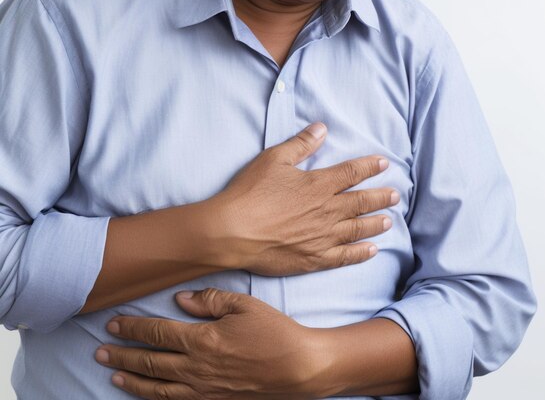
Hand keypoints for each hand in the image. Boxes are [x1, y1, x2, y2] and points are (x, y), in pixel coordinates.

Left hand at [95, 288, 325, 399]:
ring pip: (157, 388)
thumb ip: (210, 300)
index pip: (158, 333)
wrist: (299, 368)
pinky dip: (155, 399)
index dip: (133, 328)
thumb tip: (181, 300)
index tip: (114, 324)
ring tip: (112, 375)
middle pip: (150, 362)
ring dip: (131, 380)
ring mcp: (203, 389)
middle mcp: (196, 368)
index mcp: (202, 340)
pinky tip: (147, 396)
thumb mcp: (245, 305)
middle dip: (122, 355)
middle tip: (99, 351)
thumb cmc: (274, 333)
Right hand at [208, 122, 399, 275]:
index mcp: (318, 185)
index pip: (352, 173)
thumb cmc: (250, 192)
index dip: (369, 167)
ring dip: (375, 224)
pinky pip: (344, 256)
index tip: (384, 164)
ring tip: (389, 221)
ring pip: (357, 229)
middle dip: (380, 197)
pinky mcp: (314, 258)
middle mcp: (326, 211)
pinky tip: (372, 250)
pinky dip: (360, 253)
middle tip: (396, 195)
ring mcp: (322, 237)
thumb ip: (301, 145)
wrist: (232, 231)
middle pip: (361, 202)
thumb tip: (322, 128)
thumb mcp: (274, 159)